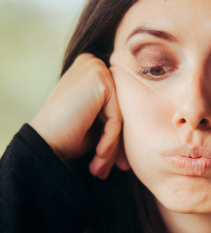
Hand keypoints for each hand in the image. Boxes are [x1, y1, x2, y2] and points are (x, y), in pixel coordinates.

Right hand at [30, 53, 125, 178]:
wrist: (43, 141)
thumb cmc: (66, 135)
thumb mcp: (96, 122)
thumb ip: (116, 115)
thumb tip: (144, 125)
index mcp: (92, 69)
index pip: (116, 105)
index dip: (116, 136)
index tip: (117, 163)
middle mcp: (94, 62)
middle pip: (120, 109)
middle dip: (117, 143)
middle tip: (113, 169)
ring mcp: (97, 68)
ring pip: (120, 116)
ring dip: (112, 146)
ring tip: (101, 170)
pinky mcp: (100, 79)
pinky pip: (116, 118)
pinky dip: (109, 141)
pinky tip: (97, 156)